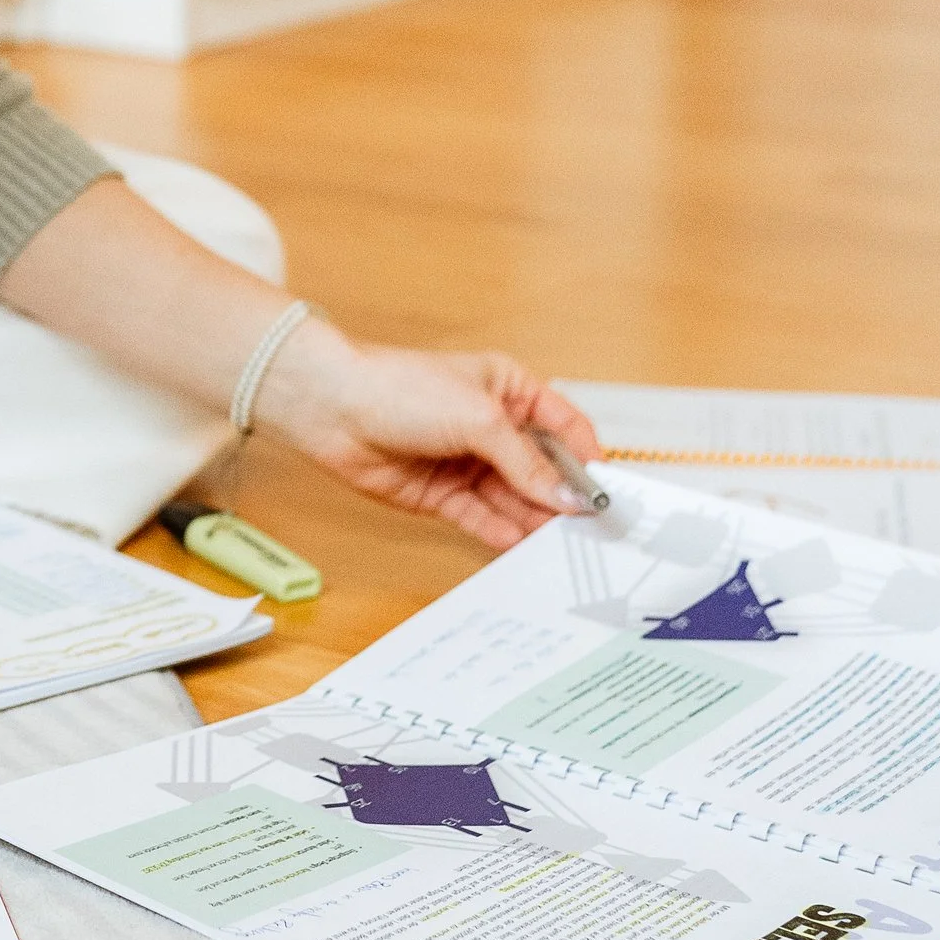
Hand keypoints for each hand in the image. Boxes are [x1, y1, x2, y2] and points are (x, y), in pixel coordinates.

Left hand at [253, 320, 601, 552]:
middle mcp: (493, 427)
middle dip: (564, 500)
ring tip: (562, 550)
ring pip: (515, 499)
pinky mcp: (443, 494)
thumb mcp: (478, 418)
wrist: (333, 408)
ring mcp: (468, 462)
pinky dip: (502, 534)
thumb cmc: (401, 388)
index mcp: (511, 390)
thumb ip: (525, 462)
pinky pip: (483, 518)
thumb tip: (566, 497)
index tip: (606, 496)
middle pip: (542, 470)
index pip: (565, 429)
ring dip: (536, 522)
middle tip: (591, 535)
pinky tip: (522, 549)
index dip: (587, 461)